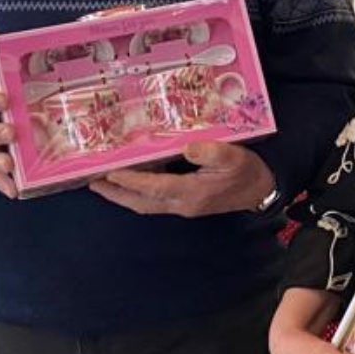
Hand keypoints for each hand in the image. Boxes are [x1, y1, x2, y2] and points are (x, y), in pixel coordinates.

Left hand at [89, 140, 274, 216]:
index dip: (130, 181)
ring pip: (145, 204)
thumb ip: (212, 151)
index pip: (153, 188)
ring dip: (123, 196)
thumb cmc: (248, 170)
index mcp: (192, 192)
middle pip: (141, 203)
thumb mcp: (234, 155)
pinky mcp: (187, 203)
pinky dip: (137, 194)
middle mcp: (183, 203)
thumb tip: (186, 147)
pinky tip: (131, 183)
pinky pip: (154, 201)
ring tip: (103, 184)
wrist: (262, 189)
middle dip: (115, 194)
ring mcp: (184, 206)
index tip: (110, 172)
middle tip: (92, 183)